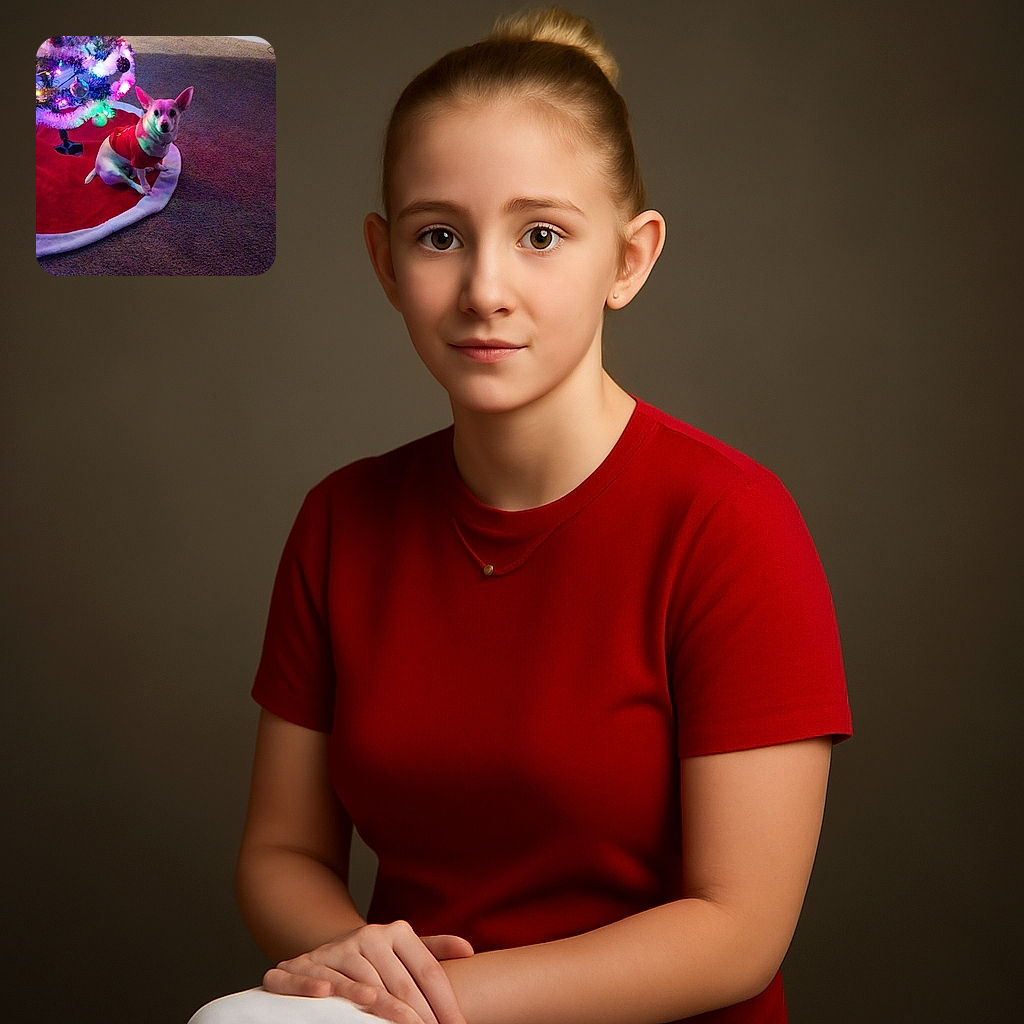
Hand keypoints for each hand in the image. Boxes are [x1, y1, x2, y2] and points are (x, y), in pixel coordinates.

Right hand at [263, 921, 473, 1023]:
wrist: (325, 946)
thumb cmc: (375, 956)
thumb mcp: (404, 948)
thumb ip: (434, 949)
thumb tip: (469, 950)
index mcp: (398, 932)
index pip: (428, 972)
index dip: (445, 1002)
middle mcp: (370, 936)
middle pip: (402, 985)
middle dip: (422, 1017)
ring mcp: (339, 949)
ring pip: (368, 987)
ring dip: (385, 1012)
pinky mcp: (308, 963)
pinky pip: (321, 979)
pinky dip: (327, 988)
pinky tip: (339, 997)